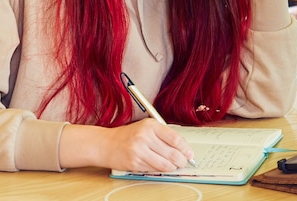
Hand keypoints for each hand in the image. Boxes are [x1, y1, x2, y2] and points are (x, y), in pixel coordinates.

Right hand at [59, 118, 193, 171]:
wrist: (106, 144)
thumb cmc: (128, 136)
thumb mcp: (145, 128)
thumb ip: (163, 135)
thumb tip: (183, 147)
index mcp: (150, 125)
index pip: (175, 138)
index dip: (185, 148)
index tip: (189, 153)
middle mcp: (145, 137)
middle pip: (172, 153)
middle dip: (182, 160)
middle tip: (184, 162)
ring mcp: (139, 151)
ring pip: (165, 164)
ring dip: (173, 167)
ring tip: (174, 166)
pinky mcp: (135, 163)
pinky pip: (154, 170)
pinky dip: (160, 170)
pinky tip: (161, 166)